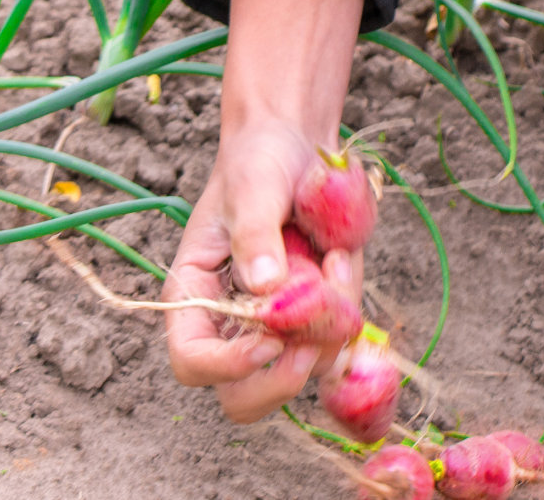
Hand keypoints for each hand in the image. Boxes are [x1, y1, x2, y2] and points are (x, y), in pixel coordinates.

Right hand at [164, 0, 364, 422]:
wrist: (300, 145)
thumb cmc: (259, 162)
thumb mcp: (252, 188)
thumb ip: (254, 235)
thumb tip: (264, 288)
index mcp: (195, 296)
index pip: (193, 362)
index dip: (226, 365)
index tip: (267, 339)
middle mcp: (234, 322)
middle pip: (242, 398)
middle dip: (280, 381)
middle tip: (311, 344)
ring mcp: (281, 323)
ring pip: (303, 369)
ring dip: (327, 329)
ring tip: (333, 260)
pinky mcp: (321, 312)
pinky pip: (340, 336)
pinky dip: (350, 308)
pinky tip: (343, 258)